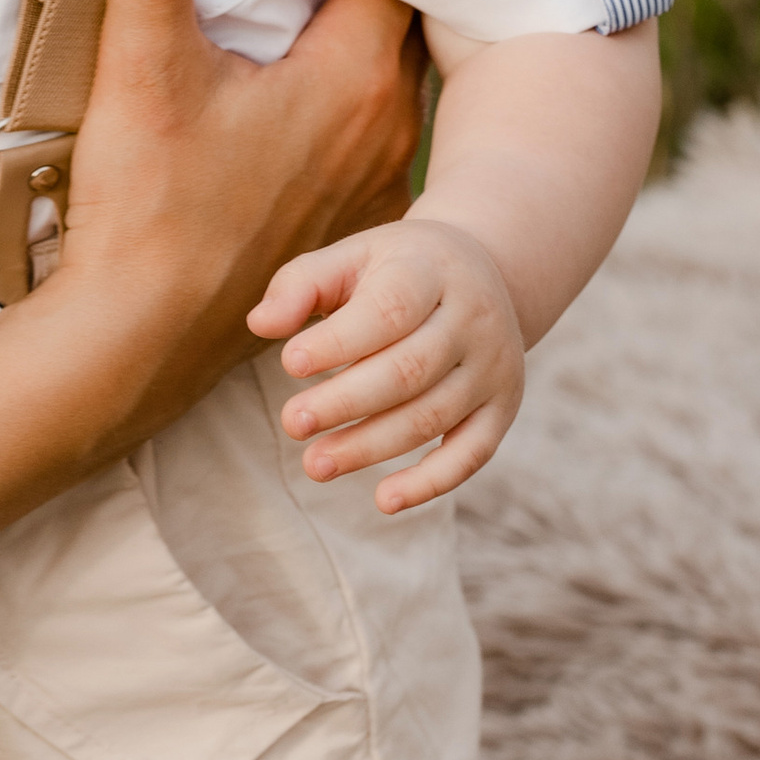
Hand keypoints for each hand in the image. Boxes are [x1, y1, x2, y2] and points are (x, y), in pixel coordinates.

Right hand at [41, 0, 427, 457]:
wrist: (139, 342)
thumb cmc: (148, 207)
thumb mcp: (145, 65)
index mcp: (356, 76)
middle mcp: (390, 126)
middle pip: (396, 16)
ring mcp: (378, 183)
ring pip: (385, 78)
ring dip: (352, 39)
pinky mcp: (353, 225)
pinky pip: (367, 134)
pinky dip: (342, 101)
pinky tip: (288, 98)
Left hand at [251, 212, 524, 512]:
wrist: (481, 273)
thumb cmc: (393, 271)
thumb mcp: (350, 258)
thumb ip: (301, 285)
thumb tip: (259, 324)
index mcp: (431, 271)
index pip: (390, 310)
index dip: (340, 341)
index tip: (290, 363)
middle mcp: (473, 318)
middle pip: (410, 370)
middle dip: (346, 402)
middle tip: (291, 423)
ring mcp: (493, 367)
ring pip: (433, 416)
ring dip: (371, 446)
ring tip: (315, 463)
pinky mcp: (500, 408)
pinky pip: (471, 453)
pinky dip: (431, 482)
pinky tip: (385, 501)